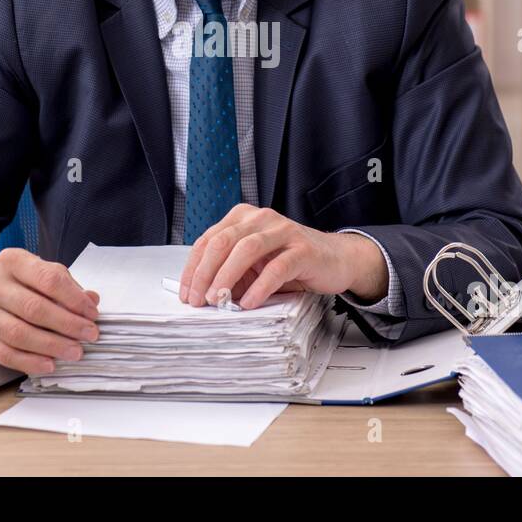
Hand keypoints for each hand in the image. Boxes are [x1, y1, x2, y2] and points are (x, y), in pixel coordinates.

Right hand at [0, 249, 99, 374]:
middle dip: (67, 324)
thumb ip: (65, 285)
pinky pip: (4, 354)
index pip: (48, 279)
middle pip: (34, 308)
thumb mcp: (39, 272)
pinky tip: (49, 364)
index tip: (92, 314)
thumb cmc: (15, 282)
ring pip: (18, 333)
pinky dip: (29, 362)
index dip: (74, 299)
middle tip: (89, 335)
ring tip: (74, 351)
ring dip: (51, 345)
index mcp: (12, 261)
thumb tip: (91, 300)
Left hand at [177, 205, 387, 309]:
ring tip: (218, 300)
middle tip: (199, 300)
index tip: (186, 294)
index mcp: (242, 218)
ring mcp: (283, 231)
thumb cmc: (290, 262)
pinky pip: (276, 267)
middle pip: (222, 241)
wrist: (336, 259)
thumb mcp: (254, 266)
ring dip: (227, 276)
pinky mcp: (302, 249)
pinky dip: (259, 286)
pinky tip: (249, 303)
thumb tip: (205, 295)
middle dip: (205, 273)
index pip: (208, 240)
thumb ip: (232, 273)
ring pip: (246, 249)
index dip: (193, 268)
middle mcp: (260, 218)